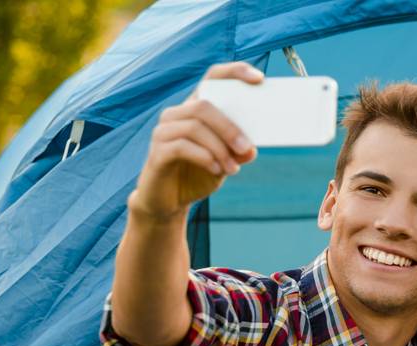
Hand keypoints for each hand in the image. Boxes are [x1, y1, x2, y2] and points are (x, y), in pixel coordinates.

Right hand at [128, 62, 261, 219]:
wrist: (167, 203)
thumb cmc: (196, 176)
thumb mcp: (224, 163)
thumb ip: (237, 152)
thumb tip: (252, 149)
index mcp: (194, 109)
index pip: (212, 78)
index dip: (234, 72)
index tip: (259, 78)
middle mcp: (177, 114)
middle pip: (204, 106)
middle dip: (229, 127)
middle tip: (247, 147)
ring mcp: (164, 131)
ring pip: (195, 127)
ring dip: (219, 148)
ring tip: (232, 168)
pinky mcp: (157, 151)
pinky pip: (182, 147)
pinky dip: (204, 158)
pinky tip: (216, 170)